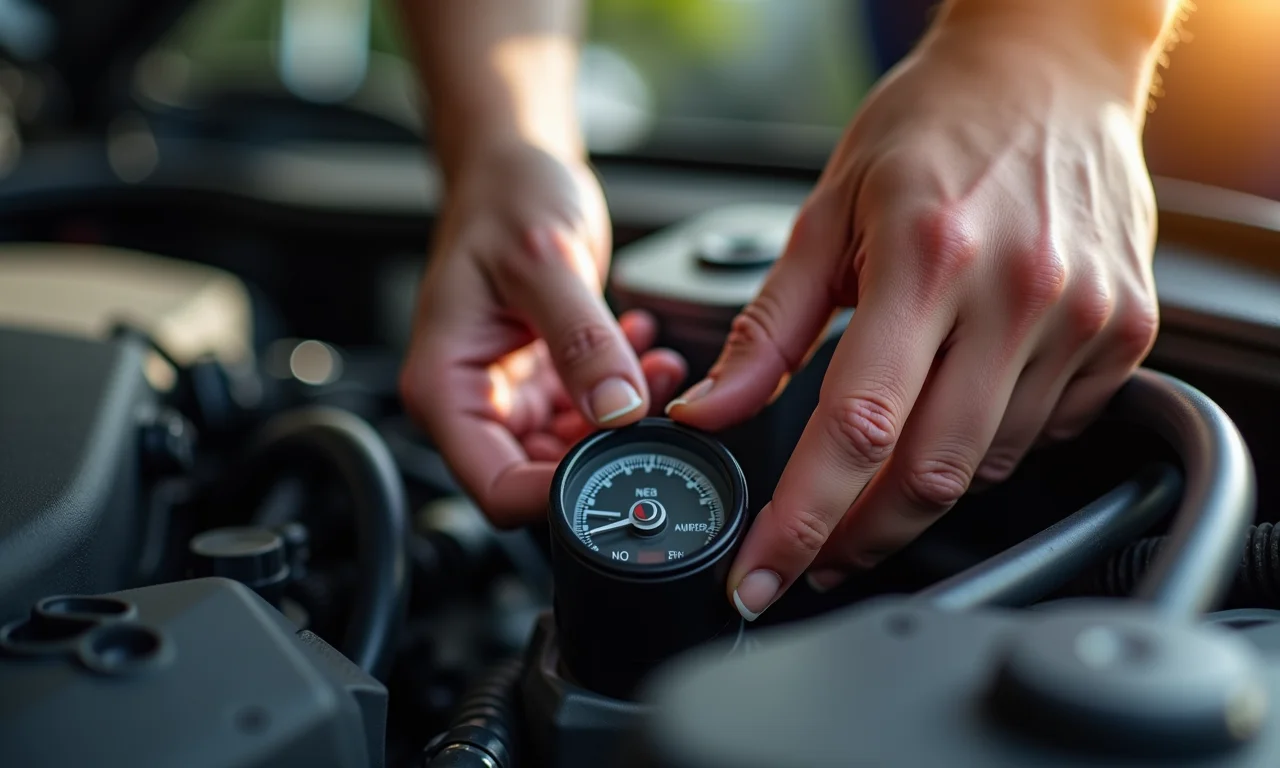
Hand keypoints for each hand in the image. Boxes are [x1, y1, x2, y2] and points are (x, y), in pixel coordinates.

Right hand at [400, 141, 686, 524]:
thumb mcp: (544, 262)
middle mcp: (472, 402)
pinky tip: (642, 350)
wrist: (513, 168)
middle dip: (602, 454)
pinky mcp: (543, 383)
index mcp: (445, 387)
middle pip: (537, 478)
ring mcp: (510, 397)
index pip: (496, 487)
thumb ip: (582, 341)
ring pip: (573, 452)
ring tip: (654, 364)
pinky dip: (624, 394)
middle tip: (651, 406)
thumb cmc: (503, 200)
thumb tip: (617, 410)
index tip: (621, 472)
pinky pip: (590, 417)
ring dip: (622, 421)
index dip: (558, 497)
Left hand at [669, 13, 1160, 618]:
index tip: (763, 572)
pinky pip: (1047, 432)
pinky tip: (959, 402)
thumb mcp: (826, 214)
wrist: (1049, 69)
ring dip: (919, 489)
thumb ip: (767, 327)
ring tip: (879, 463)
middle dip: (858, 538)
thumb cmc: (931, 128)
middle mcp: (1016, 292)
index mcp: (927, 258)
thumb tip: (709, 411)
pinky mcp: (1125, 329)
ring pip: (988, 465)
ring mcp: (1082, 315)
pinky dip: (988, 443)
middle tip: (813, 554)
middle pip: (930, 475)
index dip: (802, 520)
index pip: (857, 429)